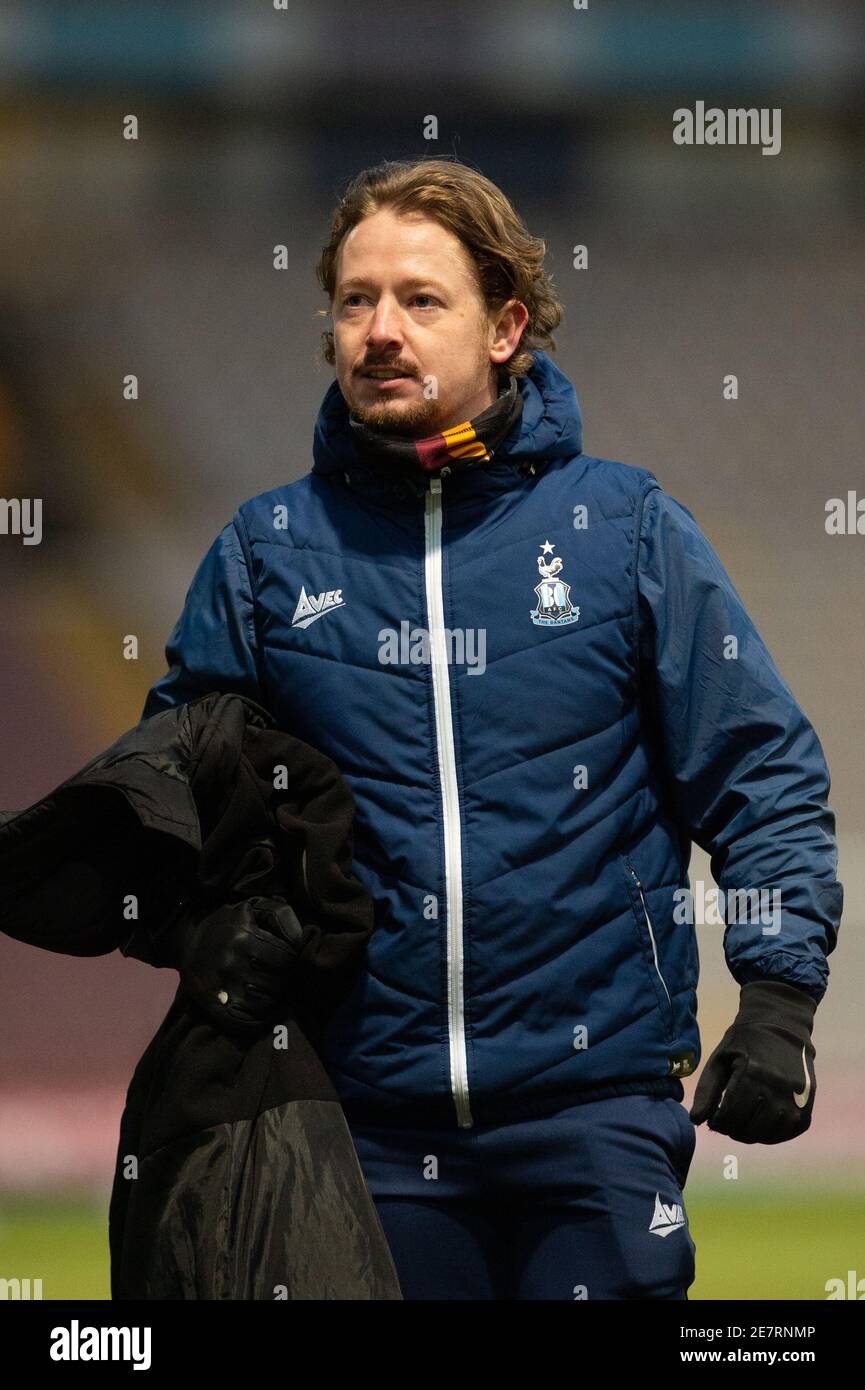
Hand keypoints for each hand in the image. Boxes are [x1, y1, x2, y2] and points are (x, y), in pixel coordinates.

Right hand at [153, 894, 304, 1032]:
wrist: (186, 941)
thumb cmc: (227, 923)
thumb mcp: (252, 906)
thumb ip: (280, 914)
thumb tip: (299, 939)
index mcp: (243, 937)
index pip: (287, 958)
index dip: (292, 959)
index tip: (287, 958)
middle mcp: (232, 963)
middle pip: (279, 982)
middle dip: (284, 979)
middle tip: (279, 974)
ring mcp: (223, 988)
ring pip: (267, 1003)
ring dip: (273, 997)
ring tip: (268, 986)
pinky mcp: (215, 1007)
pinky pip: (247, 1021)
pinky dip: (259, 1018)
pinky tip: (260, 1006)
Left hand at [689, 980, 816, 1143]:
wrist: (781, 1025)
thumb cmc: (744, 1043)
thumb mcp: (720, 1059)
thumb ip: (707, 1091)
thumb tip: (696, 1120)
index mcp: (751, 1072)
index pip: (731, 1115)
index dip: (718, 1123)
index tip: (714, 1120)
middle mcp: (776, 1086)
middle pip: (750, 1128)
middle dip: (732, 1131)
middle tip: (727, 1123)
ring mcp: (795, 1096)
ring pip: (770, 1134)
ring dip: (752, 1135)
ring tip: (743, 1125)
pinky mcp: (808, 1102)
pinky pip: (790, 1131)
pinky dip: (774, 1135)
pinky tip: (762, 1126)